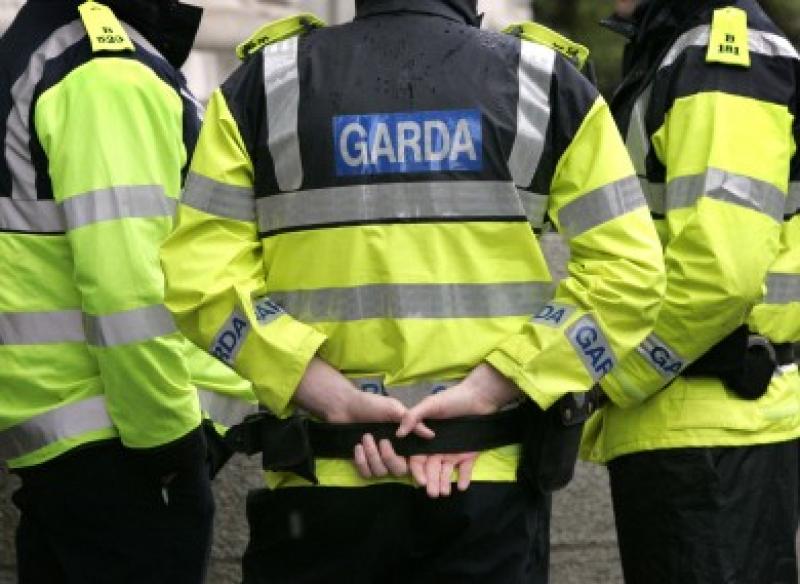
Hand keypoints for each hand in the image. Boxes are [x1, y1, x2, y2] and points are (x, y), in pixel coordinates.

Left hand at [292, 358, 411, 479]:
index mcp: (403, 441)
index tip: (407, 457)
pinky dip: (362, 462)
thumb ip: (411, 422)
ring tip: (365, 438)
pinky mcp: (362, 462)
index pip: (414, 459)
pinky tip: (358, 447)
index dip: (415, 464)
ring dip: (372, 456)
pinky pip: (366, 473)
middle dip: (389, 458)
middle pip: (398, 470)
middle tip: (382, 441)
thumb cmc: (372, 404)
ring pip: (381, 472)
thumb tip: (431, 435)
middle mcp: (393, 452)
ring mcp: (377, 459)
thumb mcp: (394, 409)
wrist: (345, 405)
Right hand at [396, 364, 521, 495]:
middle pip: (432, 468)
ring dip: (445, 482)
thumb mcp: (430, 405)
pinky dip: (464, 477)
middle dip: (431, 481)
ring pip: (447, 471)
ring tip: (444, 493)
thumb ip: (414, 417)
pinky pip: (465, 468)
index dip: (417, 470)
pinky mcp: (469, 453)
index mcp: (426, 438)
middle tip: (432, 494)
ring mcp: (454, 451)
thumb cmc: (452, 399)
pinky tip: (462, 486)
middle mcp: (438, 448)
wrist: (479, 396)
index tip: (420, 481)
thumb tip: (398, 434)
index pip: (418, 458)